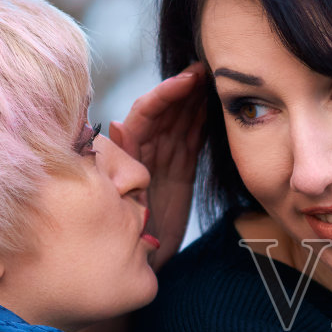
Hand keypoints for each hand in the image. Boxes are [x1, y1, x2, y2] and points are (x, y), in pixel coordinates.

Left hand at [109, 63, 208, 266]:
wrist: (136, 265)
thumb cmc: (120, 235)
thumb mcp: (117, 198)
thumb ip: (119, 161)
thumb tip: (116, 125)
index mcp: (129, 153)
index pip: (147, 113)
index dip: (166, 94)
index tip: (188, 79)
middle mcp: (145, 151)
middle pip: (167, 111)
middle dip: (185, 88)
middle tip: (209, 66)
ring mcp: (163, 160)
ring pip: (181, 121)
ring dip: (196, 99)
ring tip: (216, 76)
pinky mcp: (179, 172)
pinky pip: (192, 140)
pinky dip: (203, 121)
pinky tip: (216, 105)